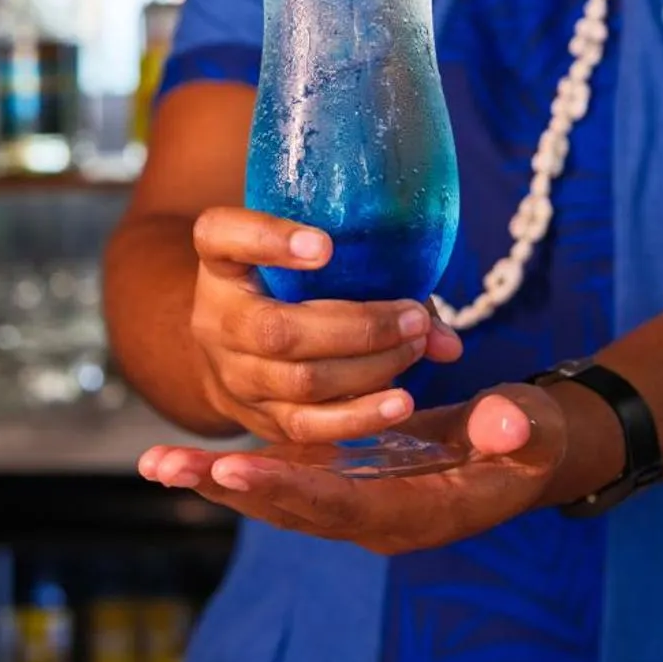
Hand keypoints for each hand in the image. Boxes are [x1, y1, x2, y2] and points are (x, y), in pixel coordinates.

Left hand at [140, 383, 610, 554]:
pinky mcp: (346, 482)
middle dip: (234, 490)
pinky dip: (240, 469)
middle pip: (295, 509)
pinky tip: (188, 458)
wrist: (526, 451)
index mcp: (419, 514)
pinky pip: (286, 479)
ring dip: (220, 482)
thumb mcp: (537, 431)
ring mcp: (358, 503)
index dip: (290, 490)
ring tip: (155, 463)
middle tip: (171, 467)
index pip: (344, 507)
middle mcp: (377, 519)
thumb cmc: (534, 441)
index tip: (236, 471)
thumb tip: (503, 419)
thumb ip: (520, 428)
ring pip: (281, 497)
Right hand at [189, 207, 462, 443]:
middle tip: (412, 319)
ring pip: (298, 381)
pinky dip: (357, 416)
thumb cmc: (285, 286)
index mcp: (219, 258)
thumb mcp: (309, 260)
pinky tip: (398, 404)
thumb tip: (446, 341)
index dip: (269, 240)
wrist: (230, 347)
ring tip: (414, 351)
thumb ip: (377, 280)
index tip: (325, 245)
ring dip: (369, 369)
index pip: (221, 235)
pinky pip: (306, 425)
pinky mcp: (255, 418)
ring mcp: (231, 373)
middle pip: (277, 329)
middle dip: (358, 327)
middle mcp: (216, 316)